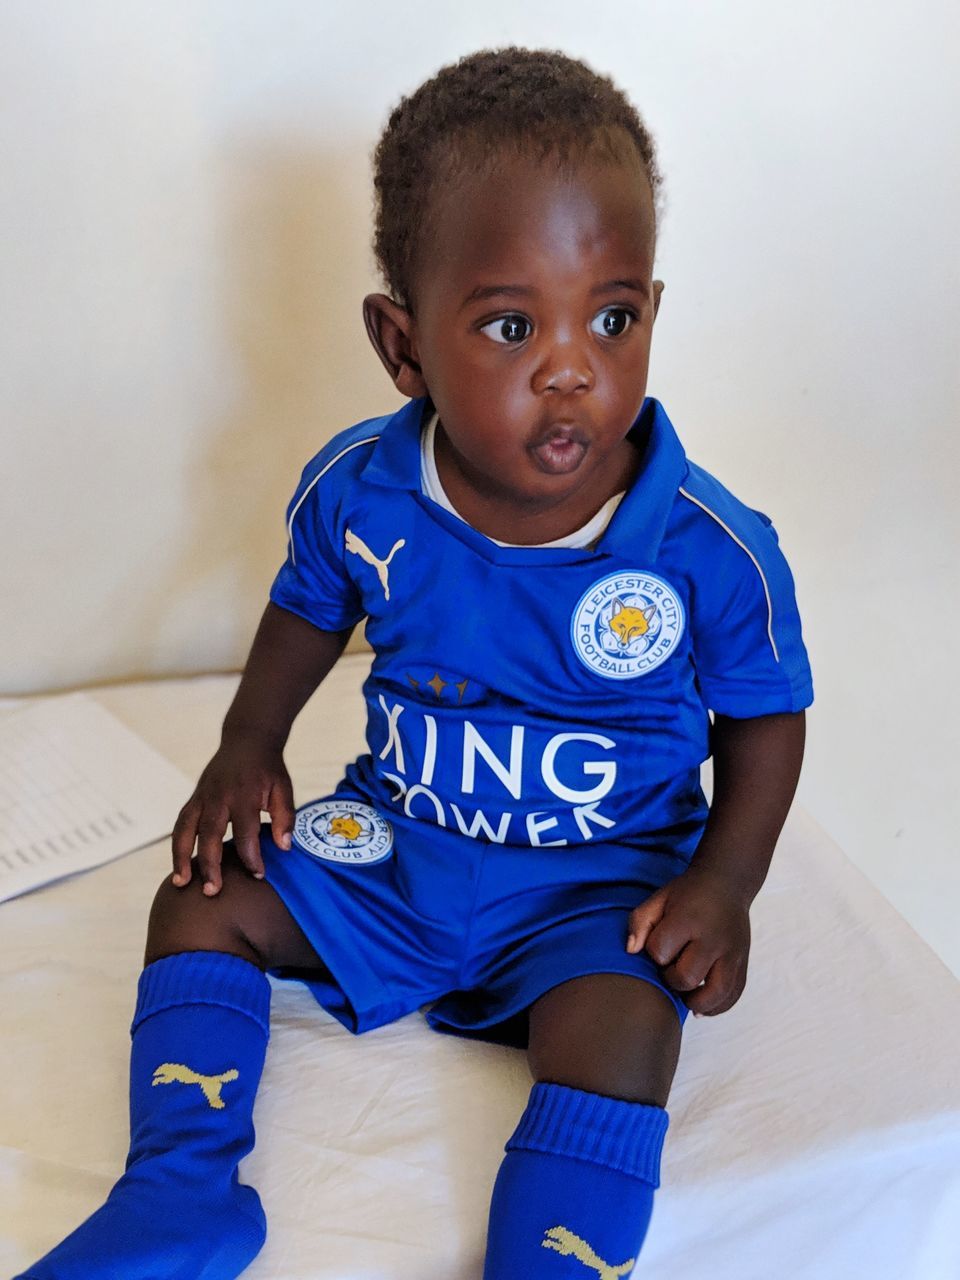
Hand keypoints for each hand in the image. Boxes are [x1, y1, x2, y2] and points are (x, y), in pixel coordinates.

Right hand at [171, 735, 294, 895]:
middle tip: (212, 891)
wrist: (247, 740)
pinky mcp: (194, 797)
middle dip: (210, 864)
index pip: (245, 832)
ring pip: (185, 828)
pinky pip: (180, 823)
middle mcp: (219, 796)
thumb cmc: (268, 769)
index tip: (257, 875)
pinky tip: (178, 866)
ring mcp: (202, 795)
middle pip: (210, 834)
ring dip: (180, 857)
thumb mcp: (284, 788)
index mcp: (244, 794)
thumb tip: (284, 847)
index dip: (251, 856)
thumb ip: (285, 817)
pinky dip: (176, 845)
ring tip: (180, 883)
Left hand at [625, 866, 750, 1015]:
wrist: (727, 883)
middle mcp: (714, 939)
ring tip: (685, 994)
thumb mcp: (659, 898)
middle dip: (672, 979)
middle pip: (687, 977)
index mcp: (688, 919)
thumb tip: (631, 951)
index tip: (659, 946)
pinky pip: (733, 996)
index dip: (654, 953)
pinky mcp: (743, 963)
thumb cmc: (688, 894)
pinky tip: (702, 1003)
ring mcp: (733, 953)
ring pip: (715, 995)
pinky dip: (717, 1006)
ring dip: (695, 1002)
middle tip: (670, 968)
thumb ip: (639, 922)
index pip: (660, 951)